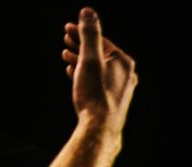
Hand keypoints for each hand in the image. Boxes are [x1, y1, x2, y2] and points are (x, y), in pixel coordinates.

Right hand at [62, 7, 137, 129]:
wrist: (99, 128)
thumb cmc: (95, 94)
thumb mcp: (89, 59)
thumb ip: (89, 35)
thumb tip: (88, 13)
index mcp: (123, 62)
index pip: (101, 41)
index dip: (82, 32)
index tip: (67, 27)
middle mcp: (126, 74)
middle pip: (99, 54)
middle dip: (80, 44)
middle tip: (65, 37)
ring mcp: (120, 88)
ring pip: (98, 68)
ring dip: (80, 59)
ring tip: (65, 54)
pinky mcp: (112, 100)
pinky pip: (98, 81)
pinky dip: (85, 74)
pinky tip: (73, 72)